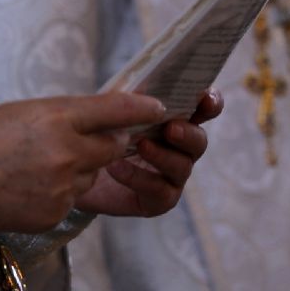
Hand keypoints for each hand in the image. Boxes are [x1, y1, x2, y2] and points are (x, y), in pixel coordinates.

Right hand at [0, 93, 166, 231]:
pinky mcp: (55, 213)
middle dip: (107, 143)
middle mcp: (66, 152)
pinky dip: (60, 193)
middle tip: (83, 139)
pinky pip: (73, 200)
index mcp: (57, 117)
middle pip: (113, 147)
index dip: (141, 107)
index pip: (115, 108)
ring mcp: (62, 187)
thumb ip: (68, 115)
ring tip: (38, 164)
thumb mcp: (27, 111)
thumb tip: (104, 121)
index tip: (158, 107)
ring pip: (91, 175)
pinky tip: (30, 186)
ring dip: (78, 169)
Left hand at [76, 87, 221, 218]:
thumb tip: (146, 90)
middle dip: (188, 134)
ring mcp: (172, 176)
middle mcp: (180, 148)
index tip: (206, 99)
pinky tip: (116, 167)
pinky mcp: (158, 200)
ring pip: (182, 167)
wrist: (79, 168)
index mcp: (176, 118)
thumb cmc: (101, 131)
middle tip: (171, 128)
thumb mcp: (114, 109)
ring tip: (141, 145)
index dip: (210, 103)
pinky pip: (159, 191)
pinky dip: (138, 178)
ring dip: (163, 155)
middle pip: (199, 141)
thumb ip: (132, 99)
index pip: (203, 109)